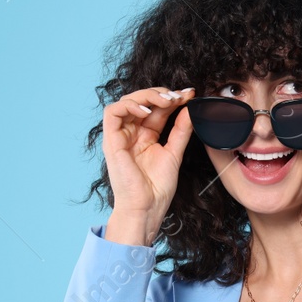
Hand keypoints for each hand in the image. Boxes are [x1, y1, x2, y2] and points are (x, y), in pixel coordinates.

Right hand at [102, 86, 194, 245]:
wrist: (146, 208)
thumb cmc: (157, 188)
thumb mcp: (174, 153)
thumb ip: (181, 130)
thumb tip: (190, 108)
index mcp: (146, 136)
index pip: (156, 108)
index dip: (171, 98)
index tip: (189, 94)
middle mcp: (132, 133)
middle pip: (141, 101)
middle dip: (160, 94)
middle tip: (179, 96)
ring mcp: (120, 136)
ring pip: (126, 101)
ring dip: (147, 96)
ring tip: (166, 101)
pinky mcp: (111, 141)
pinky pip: (112, 112)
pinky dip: (129, 106)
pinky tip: (148, 112)